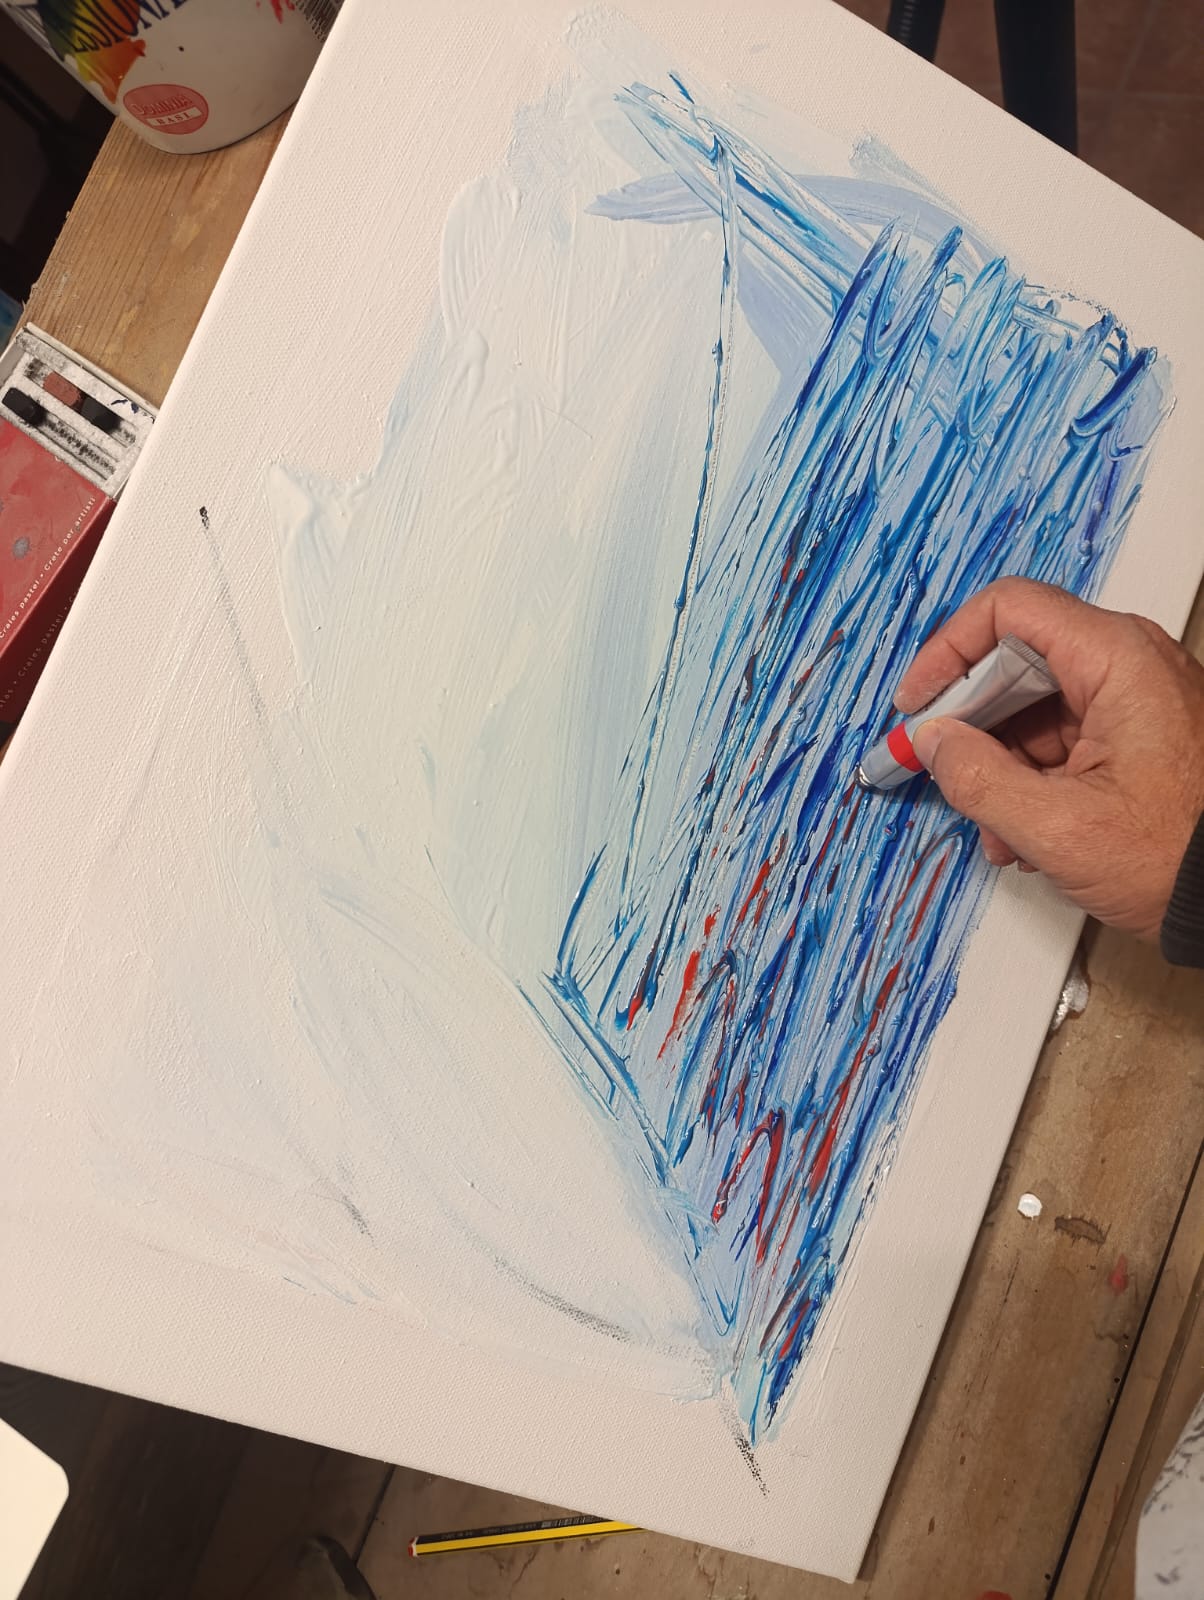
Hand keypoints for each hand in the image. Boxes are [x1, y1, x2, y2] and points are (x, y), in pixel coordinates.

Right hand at [894, 577, 1203, 939]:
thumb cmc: (1184, 857)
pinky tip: (1024, 830)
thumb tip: (935, 744)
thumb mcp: (1060, 828)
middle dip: (971, 726)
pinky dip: (1030, 779)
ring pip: (1032, 709)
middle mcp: (1128, 664)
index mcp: (1117, 659)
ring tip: (996, 827)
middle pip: (1014, 663)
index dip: (948, 651)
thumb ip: (979, 780)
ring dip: (998, 766)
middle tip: (941, 767)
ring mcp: (1133, 700)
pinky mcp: (1135, 735)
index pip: (1008, 610)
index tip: (919, 703)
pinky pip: (1061, 739)